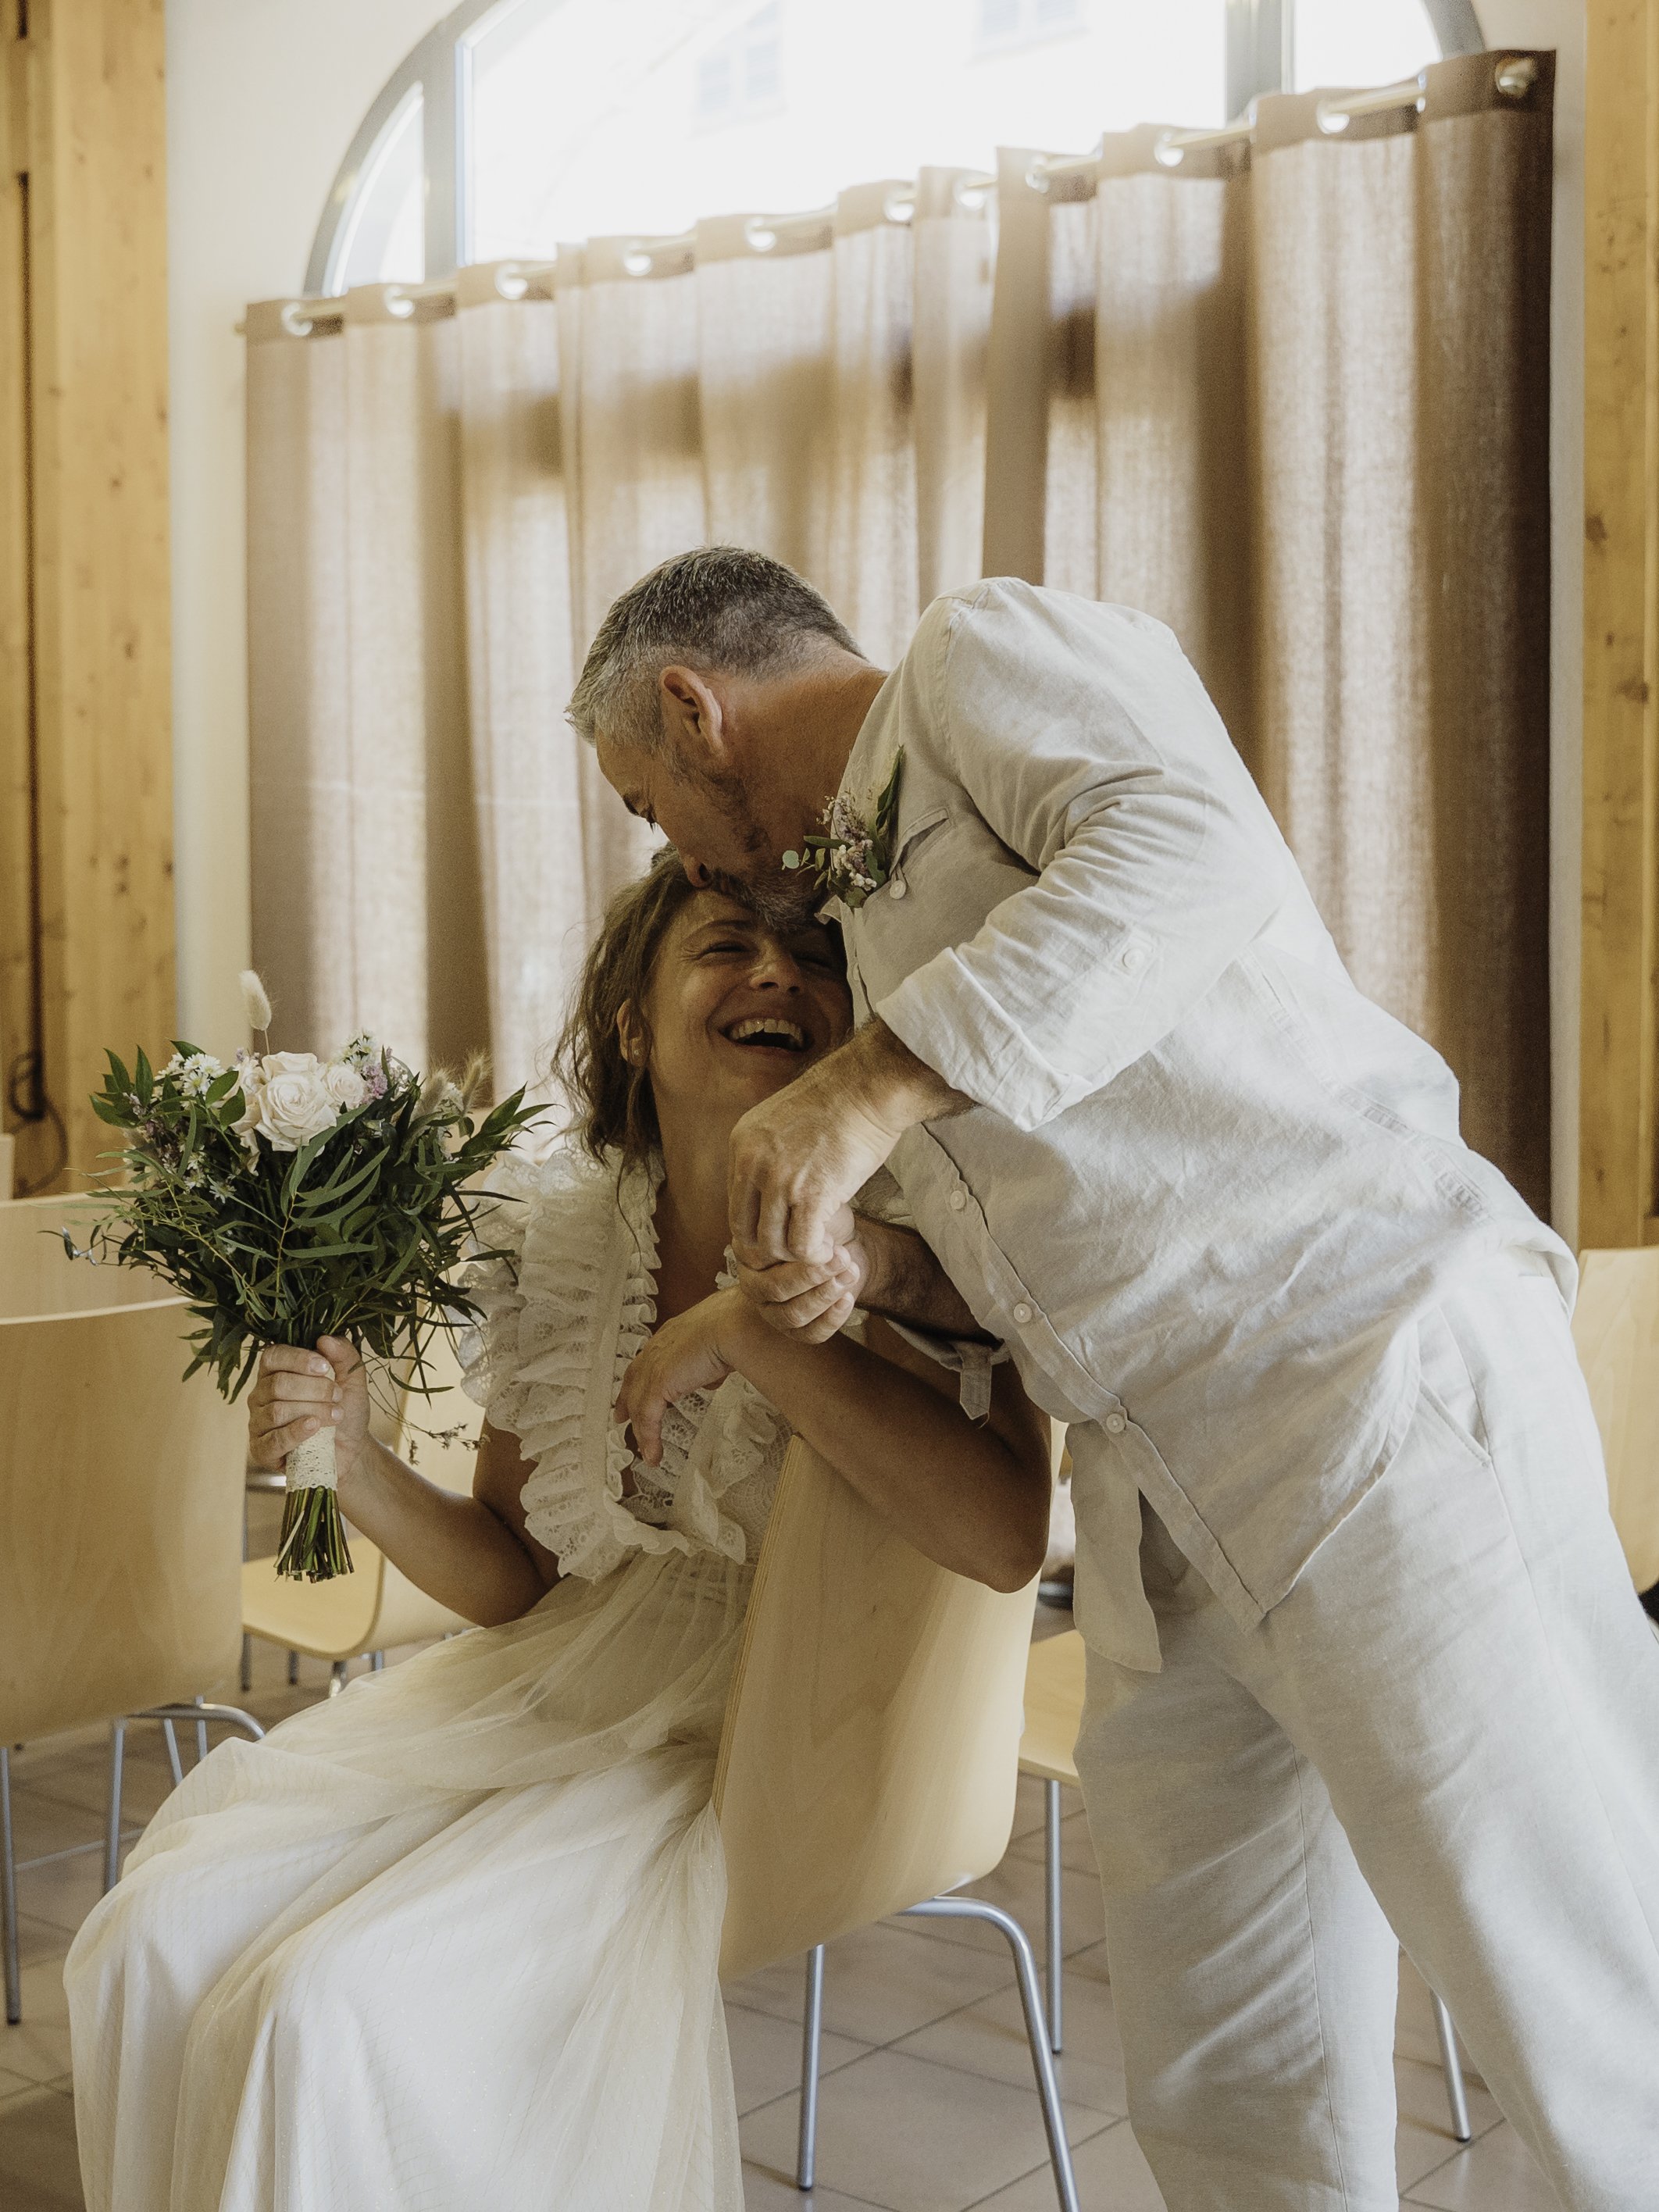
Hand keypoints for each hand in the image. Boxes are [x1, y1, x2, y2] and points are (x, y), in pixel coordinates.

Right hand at [248, 1336, 370, 1475]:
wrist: (351, 1449)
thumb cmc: (345, 1409)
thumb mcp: (352, 1379)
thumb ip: (343, 1355)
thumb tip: (325, 1339)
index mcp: (276, 1372)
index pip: (273, 1356)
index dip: (298, 1359)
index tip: (325, 1367)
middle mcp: (261, 1395)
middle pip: (278, 1384)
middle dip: (314, 1389)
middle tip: (337, 1395)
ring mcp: (258, 1423)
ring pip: (277, 1411)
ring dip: (313, 1411)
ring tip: (336, 1414)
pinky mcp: (262, 1450)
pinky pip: (273, 1439)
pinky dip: (296, 1432)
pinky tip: (315, 1427)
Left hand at [614, 1290, 754, 1467]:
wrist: (734, 1324)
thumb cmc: (736, 1325)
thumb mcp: (720, 1346)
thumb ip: (709, 1364)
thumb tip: (711, 1377)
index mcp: (672, 1335)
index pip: (648, 1359)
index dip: (640, 1377)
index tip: (635, 1390)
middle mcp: (658, 1348)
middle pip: (633, 1379)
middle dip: (626, 1400)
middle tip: (621, 1418)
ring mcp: (655, 1365)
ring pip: (638, 1404)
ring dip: (641, 1429)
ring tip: (646, 1449)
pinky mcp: (658, 1383)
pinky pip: (648, 1418)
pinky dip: (650, 1439)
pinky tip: (654, 1454)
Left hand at [728, 1062, 904, 1268]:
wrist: (868, 1086)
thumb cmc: (840, 1102)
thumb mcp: (783, 1122)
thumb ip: (770, 1154)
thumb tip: (772, 1190)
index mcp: (742, 1145)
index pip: (736, 1207)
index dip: (759, 1230)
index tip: (785, 1235)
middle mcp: (752, 1164)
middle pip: (745, 1233)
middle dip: (773, 1251)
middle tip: (800, 1251)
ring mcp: (779, 1180)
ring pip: (772, 1245)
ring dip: (798, 1256)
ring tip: (820, 1250)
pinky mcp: (811, 1194)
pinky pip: (803, 1246)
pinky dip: (817, 1256)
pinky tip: (831, 1250)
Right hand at [734, 1204, 863, 1342]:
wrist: (844, 1249)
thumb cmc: (824, 1228)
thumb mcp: (814, 1212)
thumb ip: (803, 1219)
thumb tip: (807, 1229)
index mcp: (749, 1254)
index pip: (762, 1260)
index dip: (796, 1252)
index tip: (827, 1240)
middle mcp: (754, 1284)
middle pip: (774, 1289)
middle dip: (812, 1275)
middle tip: (841, 1257)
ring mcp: (772, 1311)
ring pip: (792, 1315)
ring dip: (825, 1296)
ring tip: (849, 1273)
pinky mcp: (795, 1330)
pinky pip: (810, 1334)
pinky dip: (832, 1318)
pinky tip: (848, 1298)